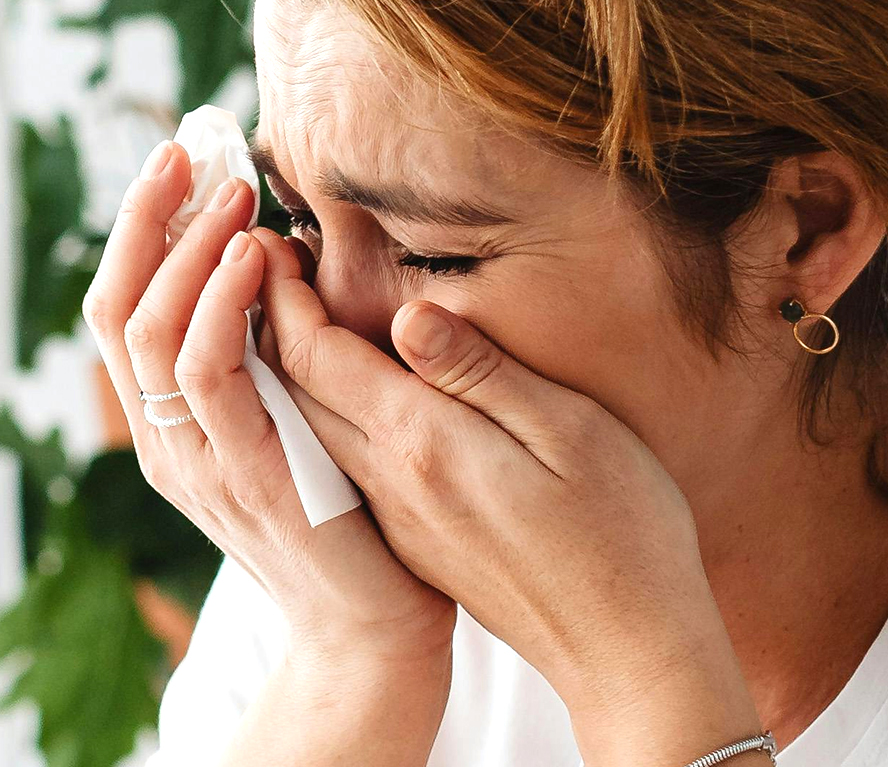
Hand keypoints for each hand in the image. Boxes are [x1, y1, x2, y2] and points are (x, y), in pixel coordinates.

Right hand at [81, 141, 455, 668]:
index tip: (176, 158)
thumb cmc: (353, 517)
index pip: (120, 309)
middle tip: (191, 152)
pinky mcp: (247, 478)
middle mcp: (168, 444)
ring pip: (153, 335)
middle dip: (147, 221)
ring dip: (189, 252)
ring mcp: (199, 464)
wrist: (374, 630)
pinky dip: (224, 308)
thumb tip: (279, 261)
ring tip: (234, 193)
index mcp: (171, 427)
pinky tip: (252, 260)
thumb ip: (277, 359)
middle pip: (116, 310)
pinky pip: (211, 379)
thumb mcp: (302, 421)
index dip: (138, 229)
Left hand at [251, 227, 762, 764]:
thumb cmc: (623, 532)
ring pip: (311, 431)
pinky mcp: (417, 542)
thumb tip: (412, 314)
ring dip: (287, 369)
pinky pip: (341, 463)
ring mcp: (400, 520)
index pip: (319, 358)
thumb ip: (485, 373)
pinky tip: (342, 387)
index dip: (286, 293)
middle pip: (295, 394)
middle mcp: (393, 486)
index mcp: (425, 446)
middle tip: (260, 258)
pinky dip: (320, 414)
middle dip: (268, 322)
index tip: (272, 237)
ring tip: (286, 308)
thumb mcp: (571, 432)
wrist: (627, 651)